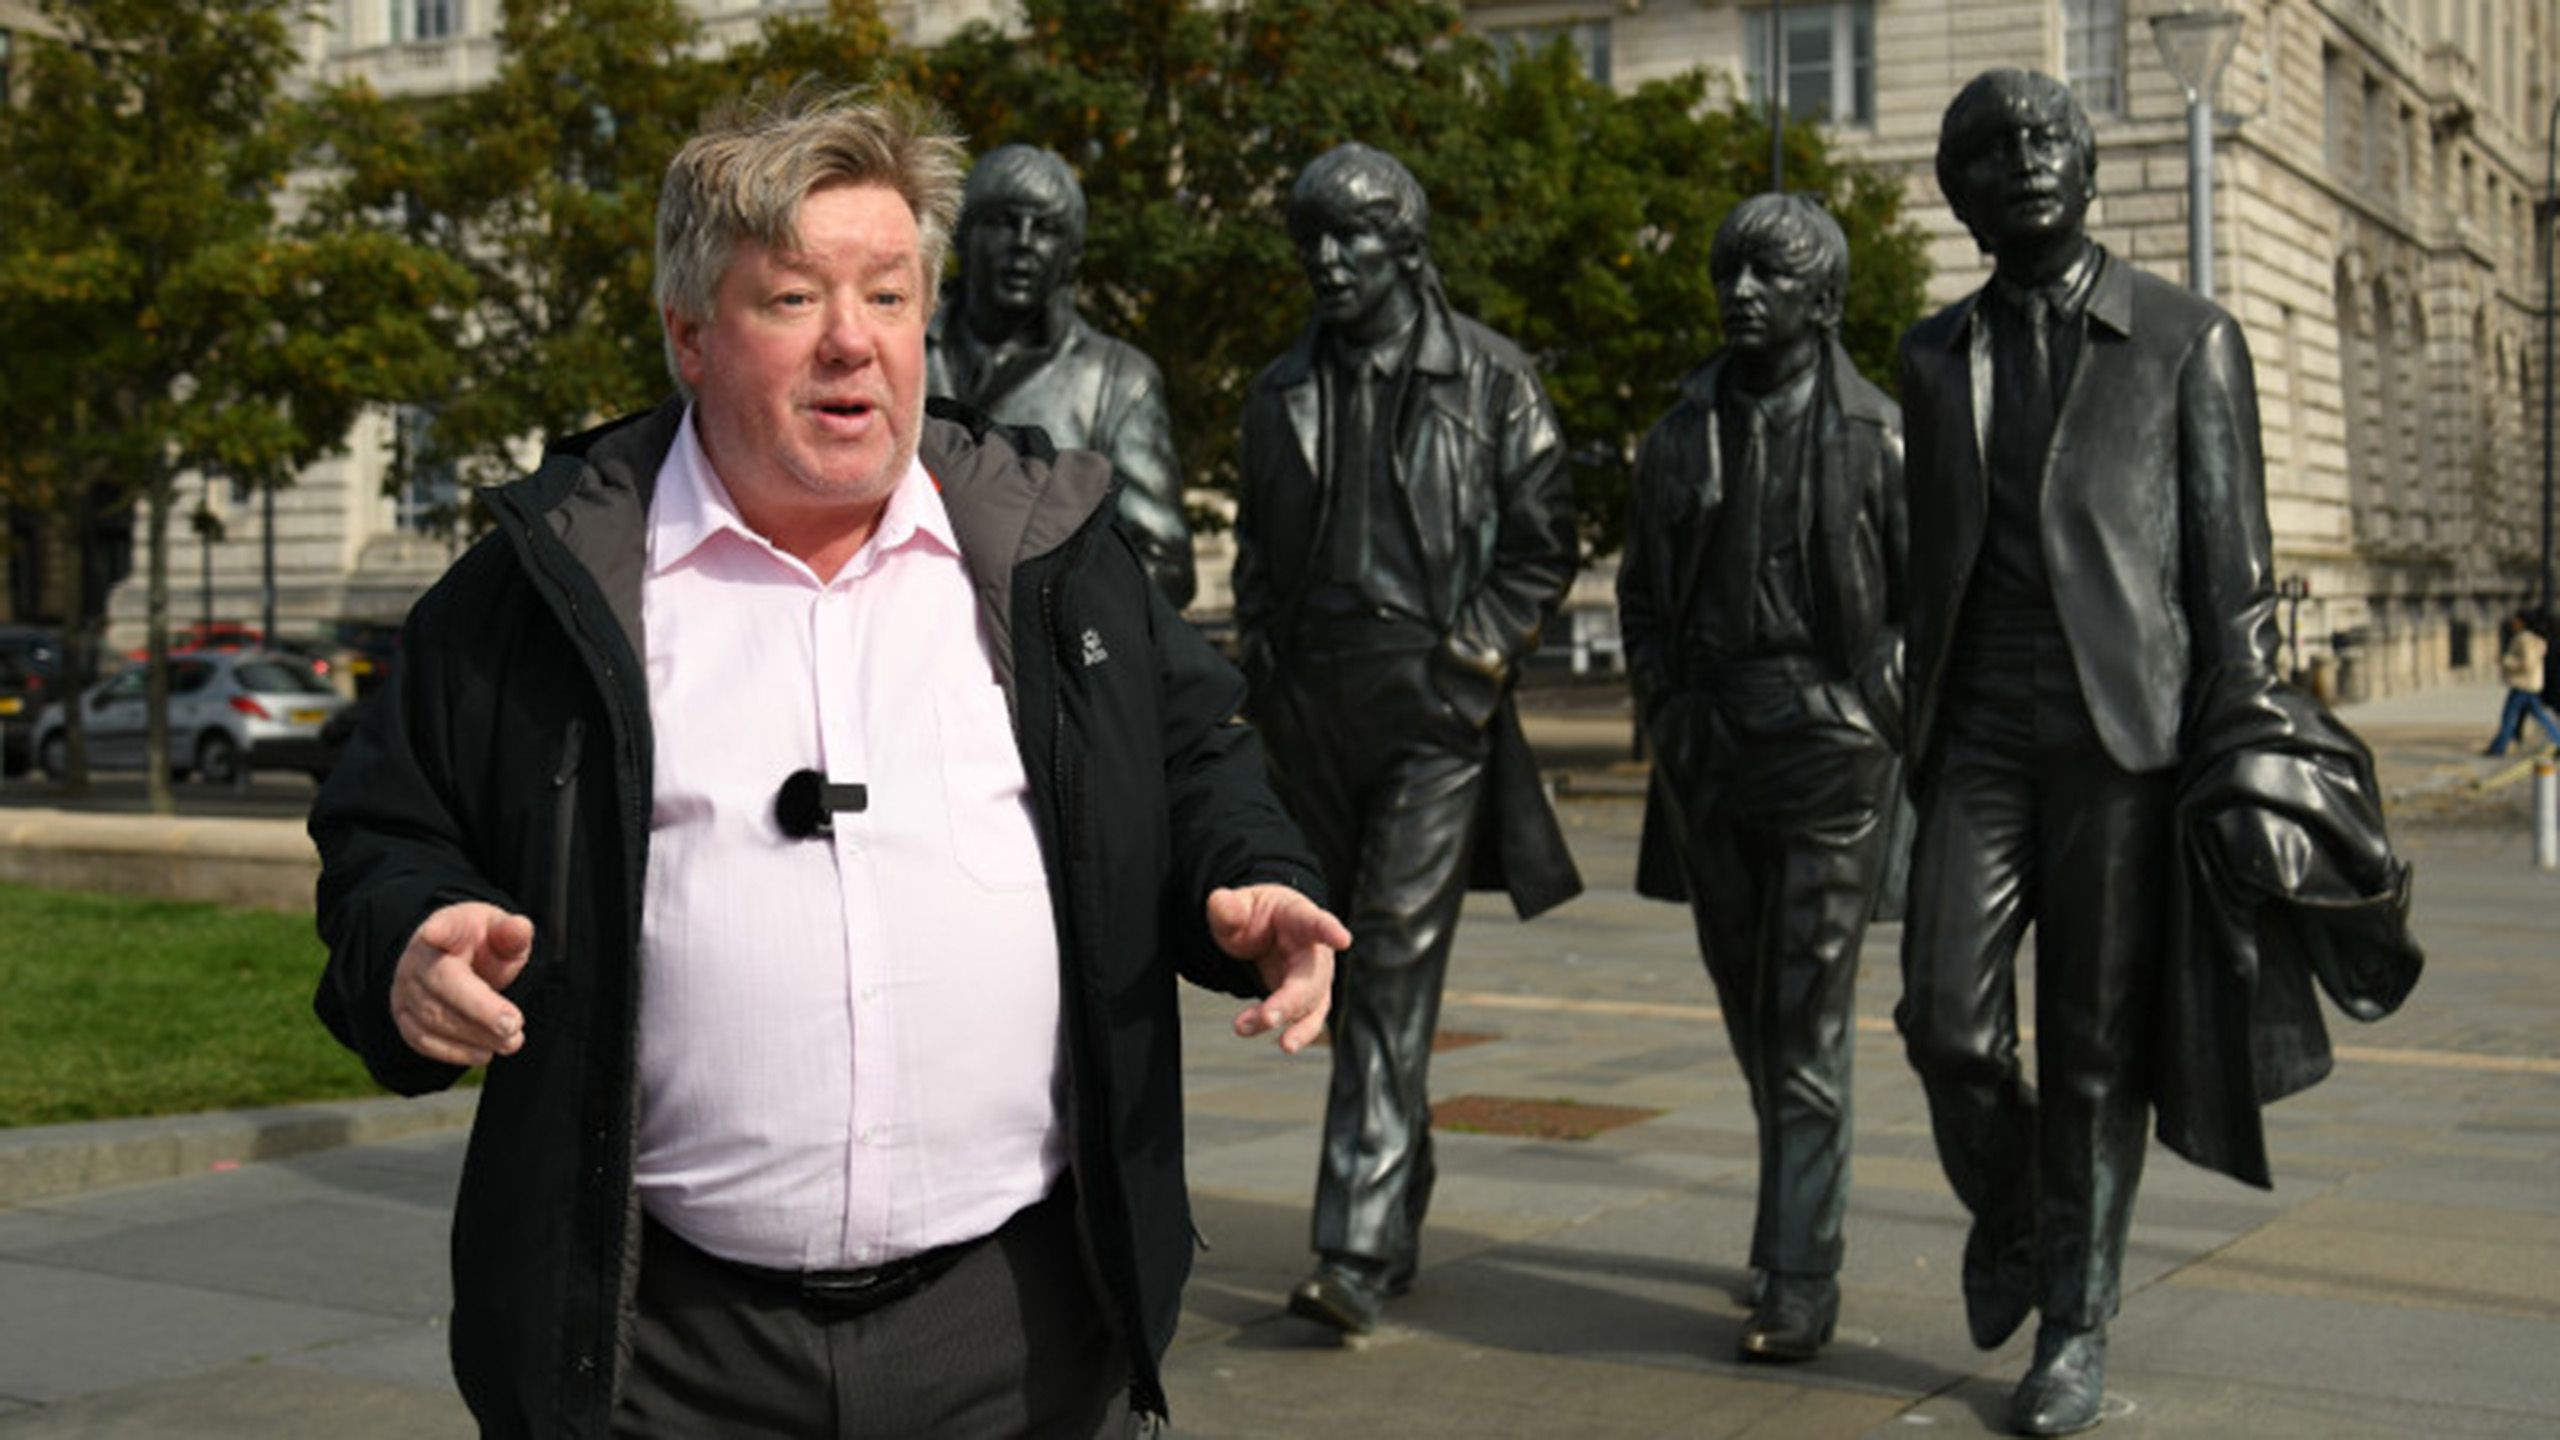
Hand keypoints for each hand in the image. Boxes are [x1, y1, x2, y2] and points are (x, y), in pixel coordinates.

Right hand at [390, 901, 535, 1066]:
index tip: (435, 933)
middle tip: (514, 1025)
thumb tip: (520, 927)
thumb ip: (512, 933)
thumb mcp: (501, 931)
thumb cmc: (483, 945)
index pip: (441, 926)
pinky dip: (455, 1052)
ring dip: (474, 1035)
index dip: (438, 930)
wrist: (456, 962)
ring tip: (510, 1042)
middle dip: (479, 1009)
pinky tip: (484, 1054)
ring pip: (433, 1018)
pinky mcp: (405, 1019)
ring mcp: (405, 991)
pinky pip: (423, 1040)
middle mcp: (417, 960)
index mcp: (445, 928)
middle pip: (442, 984)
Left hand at [1206, 884, 1347, 1054]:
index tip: (1343, 939)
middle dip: (1291, 1001)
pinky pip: (1307, 1020)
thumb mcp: (1239, 906)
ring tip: (1264, 1036)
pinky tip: (1274, 1039)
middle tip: (1267, 1017)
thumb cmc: (1258, 915)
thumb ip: (1229, 908)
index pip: (1316, 922)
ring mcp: (1315, 977)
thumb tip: (1218, 900)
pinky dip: (1294, 1032)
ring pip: (1311, 1005)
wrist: (1267, 931)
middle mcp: (1315, 950)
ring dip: (1293, 1024)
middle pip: (1311, 978)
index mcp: (1301, 917)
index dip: (1329, 930)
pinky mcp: (1309, 1000)